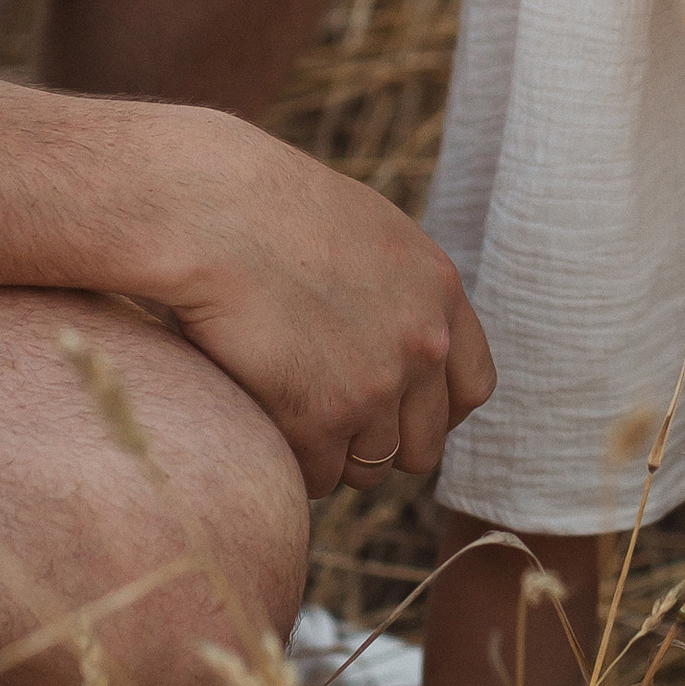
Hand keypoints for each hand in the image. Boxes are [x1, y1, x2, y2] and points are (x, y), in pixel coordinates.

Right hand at [130, 112, 496, 495]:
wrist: (212, 211)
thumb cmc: (268, 210)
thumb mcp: (368, 234)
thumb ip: (399, 290)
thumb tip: (395, 335)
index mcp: (440, 293)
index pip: (471, 389)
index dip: (433, 411)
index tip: (398, 412)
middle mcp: (422, 345)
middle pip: (423, 444)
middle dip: (382, 444)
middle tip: (334, 424)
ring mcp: (375, 387)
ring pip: (369, 467)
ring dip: (333, 455)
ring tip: (289, 417)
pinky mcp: (318, 419)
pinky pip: (317, 475)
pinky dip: (292, 461)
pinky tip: (264, 424)